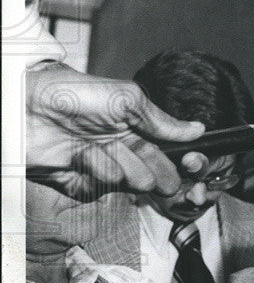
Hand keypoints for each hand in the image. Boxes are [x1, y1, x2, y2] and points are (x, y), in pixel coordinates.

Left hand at [26, 63, 204, 200]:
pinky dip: (96, 174)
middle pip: (154, 172)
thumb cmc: (72, 93)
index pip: (167, 149)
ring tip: (111, 153)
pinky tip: (84, 158)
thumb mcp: (127, 99)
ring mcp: (100, 166)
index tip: (190, 164)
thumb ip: (161, 120)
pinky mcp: (78, 182)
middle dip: (161, 175)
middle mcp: (120, 148)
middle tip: (167, 181)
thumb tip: (197, 129)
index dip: (180, 159)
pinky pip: (99, 189)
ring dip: (125, 170)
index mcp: (134, 127)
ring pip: (128, 182)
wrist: (26, 108)